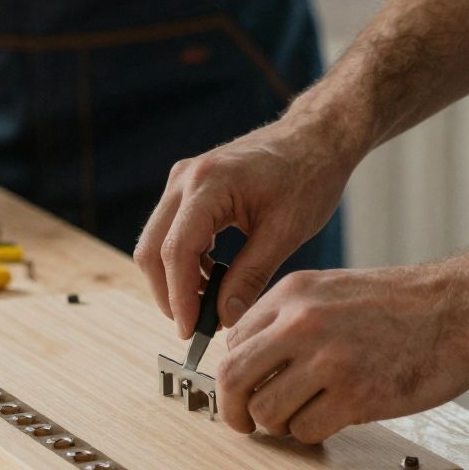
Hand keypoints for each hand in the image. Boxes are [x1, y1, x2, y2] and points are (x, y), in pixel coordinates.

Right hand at [135, 116, 355, 339]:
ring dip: (176, 277)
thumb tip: (224, 318)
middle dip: (169, 293)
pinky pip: (172, 230)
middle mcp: (186, 178)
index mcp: (209, 184)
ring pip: (157, 241)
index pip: (177, 251)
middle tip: (196, 326)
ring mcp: (183, 179)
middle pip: (153, 248)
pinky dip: (185, 260)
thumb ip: (251, 276)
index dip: (180, 297)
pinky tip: (214, 277)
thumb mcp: (285, 232)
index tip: (192, 331)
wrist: (315, 138)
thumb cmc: (308, 176)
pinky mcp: (189, 186)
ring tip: (210, 305)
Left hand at [214, 262, 468, 442]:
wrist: (462, 309)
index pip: (232, 342)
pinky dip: (314, 434)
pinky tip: (335, 419)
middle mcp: (302, 323)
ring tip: (303, 417)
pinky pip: (306, 430)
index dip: (235, 374)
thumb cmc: (405, 305)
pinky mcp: (356, 395)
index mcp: (293, 293)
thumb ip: (292, 319)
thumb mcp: (334, 291)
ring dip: (279, 426)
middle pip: (233, 377)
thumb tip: (255, 362)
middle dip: (233, 410)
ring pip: (266, 411)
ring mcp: (328, 359)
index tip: (245, 390)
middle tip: (245, 424)